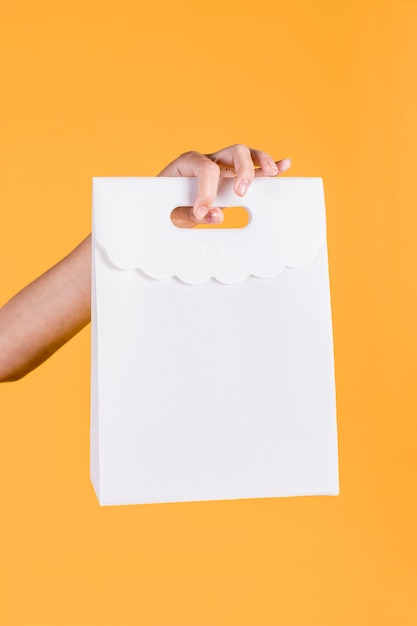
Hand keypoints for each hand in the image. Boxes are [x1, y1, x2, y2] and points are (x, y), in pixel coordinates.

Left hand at [158, 145, 290, 227]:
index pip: (205, 168)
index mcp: (188, 162)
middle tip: (240, 193)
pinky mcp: (232, 176)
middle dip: (241, 170)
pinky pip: (253, 167)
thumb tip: (216, 214)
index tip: (203, 211)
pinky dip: (269, 166)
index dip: (206, 190)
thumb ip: (191, 214)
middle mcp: (208, 159)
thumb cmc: (165, 206)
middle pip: (232, 152)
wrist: (162, 204)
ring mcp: (222, 165)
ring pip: (246, 154)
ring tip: (271, 173)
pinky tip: (284, 165)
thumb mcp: (172, 214)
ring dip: (260, 162)